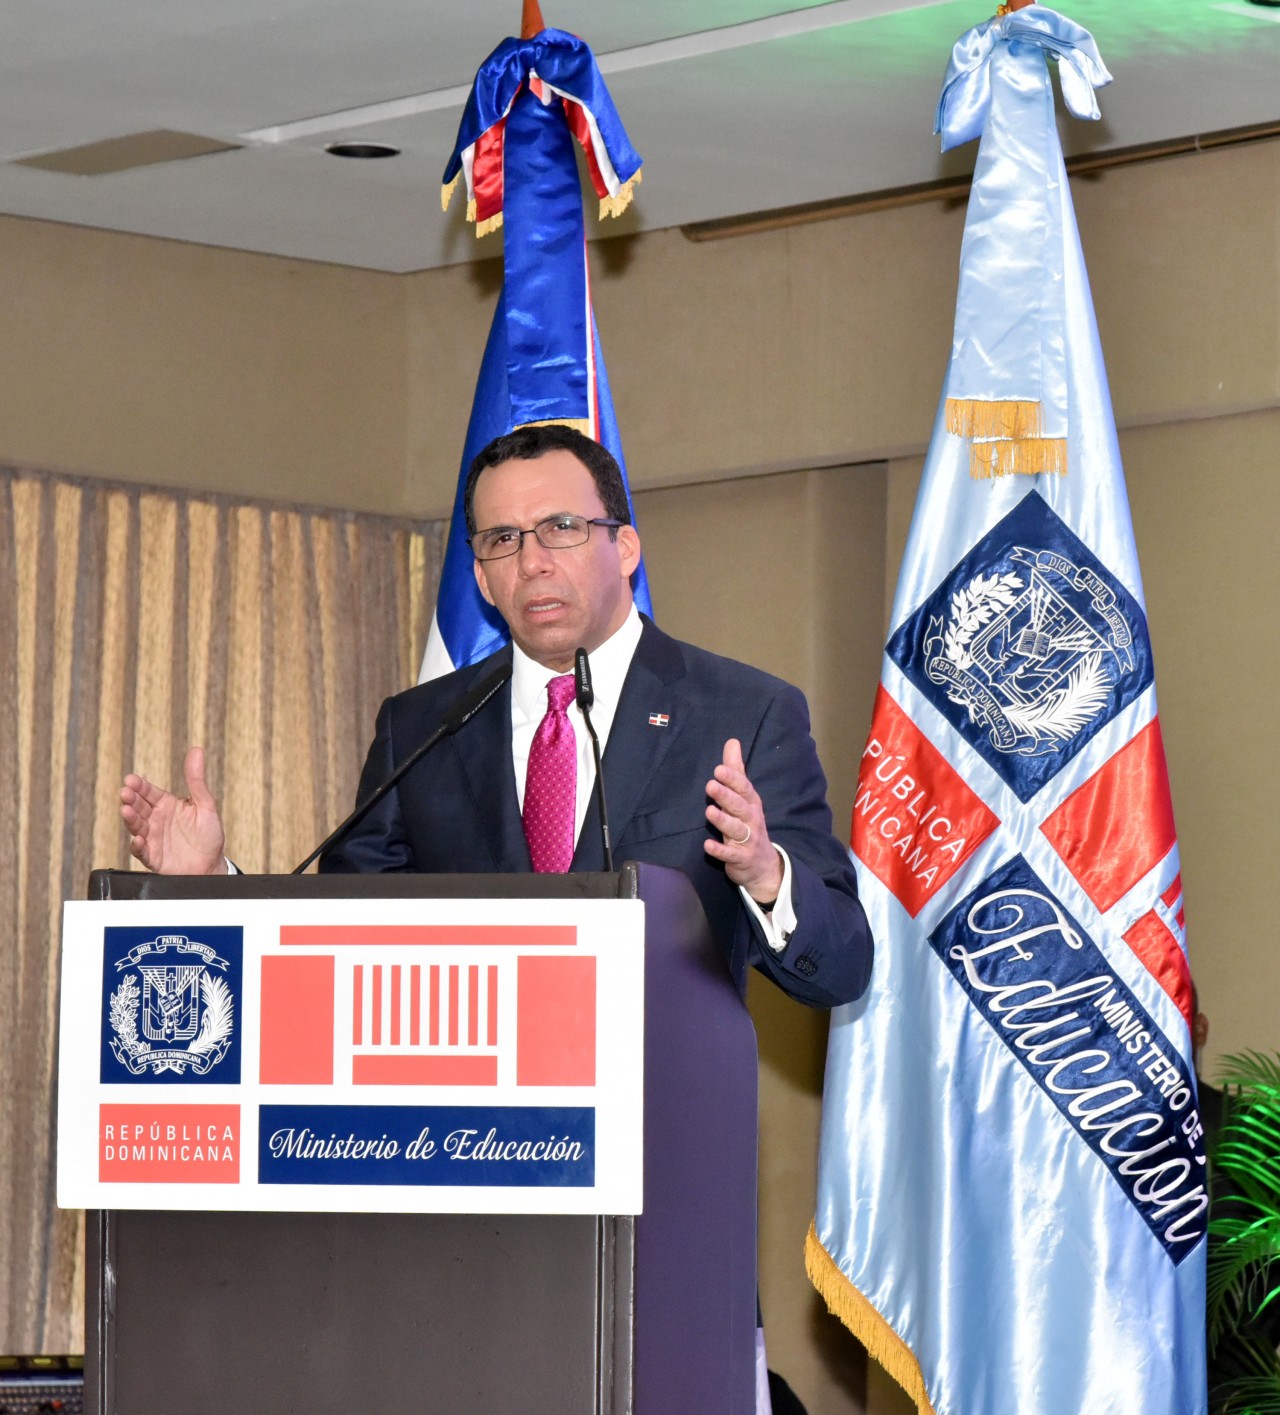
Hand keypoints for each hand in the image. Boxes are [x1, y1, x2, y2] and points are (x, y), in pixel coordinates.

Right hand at [120, 746, 227, 874]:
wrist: (211, 866)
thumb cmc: (209, 836)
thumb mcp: (205, 804)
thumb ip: (197, 780)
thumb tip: (197, 750)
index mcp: (167, 805)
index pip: (149, 792)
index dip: (140, 786)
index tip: (131, 779)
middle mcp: (156, 820)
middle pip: (139, 807)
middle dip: (131, 800)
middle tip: (125, 793)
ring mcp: (153, 838)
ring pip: (137, 826)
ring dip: (130, 819)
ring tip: (126, 811)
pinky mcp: (153, 857)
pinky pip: (142, 851)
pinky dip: (138, 845)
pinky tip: (138, 839)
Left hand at [704, 737, 783, 906]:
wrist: (763, 865)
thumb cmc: (749, 824)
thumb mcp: (744, 797)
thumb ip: (736, 771)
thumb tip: (732, 742)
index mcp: (751, 803)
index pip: (744, 788)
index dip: (732, 779)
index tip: (719, 769)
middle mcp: (752, 819)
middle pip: (740, 806)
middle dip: (726, 796)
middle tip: (711, 785)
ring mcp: (748, 840)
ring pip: (736, 829)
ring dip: (723, 820)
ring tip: (709, 811)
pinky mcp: (741, 858)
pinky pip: (730, 854)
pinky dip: (720, 850)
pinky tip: (707, 845)